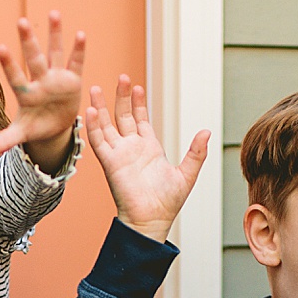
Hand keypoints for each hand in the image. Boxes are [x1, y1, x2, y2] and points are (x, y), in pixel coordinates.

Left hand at [0, 12, 84, 170]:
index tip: (0, 47)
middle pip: (33, 59)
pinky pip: (75, 63)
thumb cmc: (35, 125)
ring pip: (54, 53)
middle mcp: (40, 81)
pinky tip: (80, 35)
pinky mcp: (72, 80)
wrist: (53, 125)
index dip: (9, 64)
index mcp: (26, 93)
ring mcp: (56, 78)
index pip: (15, 76)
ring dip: (55, 34)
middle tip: (21, 22)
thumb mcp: (21, 134)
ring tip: (53, 13)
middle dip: (29, 42)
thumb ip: (5, 140)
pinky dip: (78, 51)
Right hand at [86, 76, 208, 243]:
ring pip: (106, 125)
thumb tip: (206, 131)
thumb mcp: (187, 174)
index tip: (136, 87)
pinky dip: (93, 126)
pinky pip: (99, 141)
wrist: (152, 220)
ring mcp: (119, 154)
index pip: (140, 119)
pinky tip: (91, 111)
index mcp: (149, 148)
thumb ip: (196, 152)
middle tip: (121, 77)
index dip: (138, 103)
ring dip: (101, 107)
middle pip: (123, 116)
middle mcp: (132, 148)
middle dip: (121, 97)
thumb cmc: (167, 203)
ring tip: (96, 88)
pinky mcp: (110, 163)